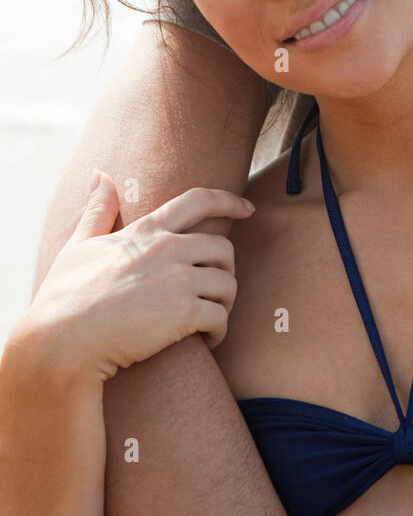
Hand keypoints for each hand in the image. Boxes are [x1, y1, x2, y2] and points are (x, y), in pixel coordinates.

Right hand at [19, 172, 254, 383]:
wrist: (62, 341)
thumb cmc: (64, 296)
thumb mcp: (79, 245)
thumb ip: (97, 210)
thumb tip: (99, 174)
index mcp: (145, 231)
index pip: (197, 201)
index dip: (228, 201)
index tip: (248, 208)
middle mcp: (167, 249)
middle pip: (224, 248)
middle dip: (225, 269)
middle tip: (215, 290)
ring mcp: (178, 280)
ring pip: (228, 284)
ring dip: (224, 303)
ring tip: (210, 319)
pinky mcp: (183, 313)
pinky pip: (221, 317)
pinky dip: (219, 331)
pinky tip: (208, 340)